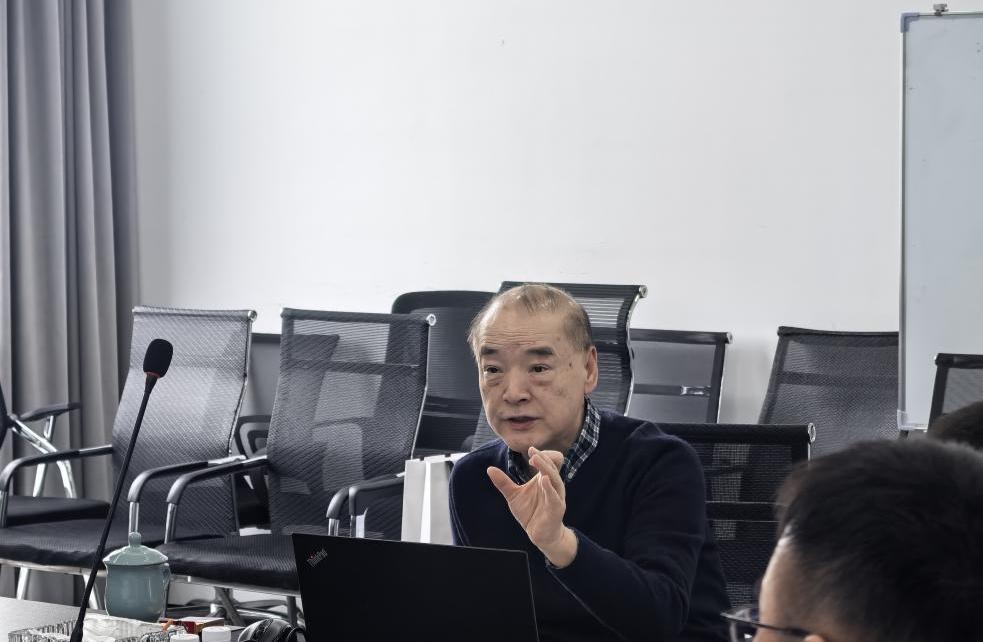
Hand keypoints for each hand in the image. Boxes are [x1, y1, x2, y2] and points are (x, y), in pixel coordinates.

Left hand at [487, 447, 578, 567]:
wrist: (540, 534)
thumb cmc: (530, 512)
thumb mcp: (514, 495)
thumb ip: (503, 483)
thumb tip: (489, 469)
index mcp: (545, 479)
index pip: (550, 460)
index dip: (542, 454)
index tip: (530, 450)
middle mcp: (553, 485)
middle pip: (553, 466)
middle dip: (544, 457)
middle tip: (532, 451)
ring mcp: (556, 496)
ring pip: (555, 478)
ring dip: (546, 467)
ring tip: (536, 459)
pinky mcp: (556, 509)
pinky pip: (555, 497)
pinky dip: (550, 488)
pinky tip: (543, 480)